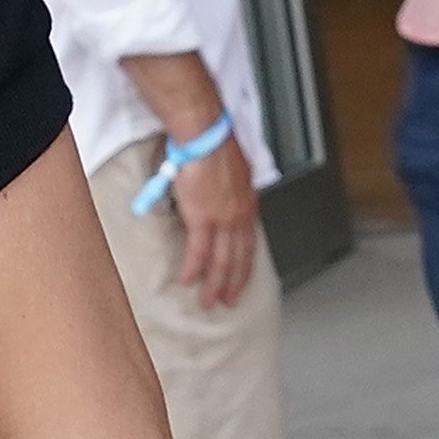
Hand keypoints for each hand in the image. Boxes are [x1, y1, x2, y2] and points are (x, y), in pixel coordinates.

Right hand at [166, 137, 258, 309]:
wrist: (205, 138)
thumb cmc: (214, 147)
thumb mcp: (234, 173)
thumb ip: (231, 191)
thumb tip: (223, 198)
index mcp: (247, 206)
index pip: (249, 244)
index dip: (245, 266)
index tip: (240, 280)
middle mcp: (239, 217)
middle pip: (238, 258)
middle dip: (233, 283)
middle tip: (227, 301)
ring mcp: (222, 220)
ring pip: (222, 260)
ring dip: (215, 283)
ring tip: (208, 301)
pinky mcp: (202, 218)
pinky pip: (199, 251)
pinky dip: (194, 268)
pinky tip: (189, 280)